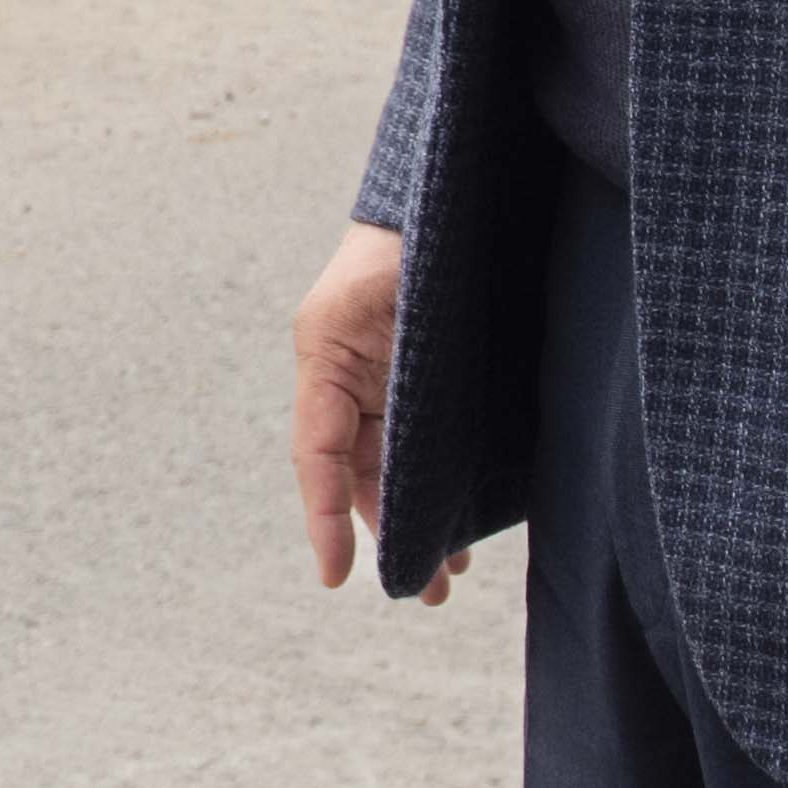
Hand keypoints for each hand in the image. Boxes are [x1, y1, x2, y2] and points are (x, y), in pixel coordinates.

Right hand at [292, 223, 445, 600]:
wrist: (448, 197)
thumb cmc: (411, 238)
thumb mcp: (376, 305)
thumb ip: (381, 370)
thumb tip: (399, 457)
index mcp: (326, 359)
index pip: (318, 453)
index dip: (325, 516)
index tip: (337, 576)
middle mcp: (353, 380)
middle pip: (363, 474)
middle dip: (391, 534)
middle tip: (427, 590)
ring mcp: (392, 383)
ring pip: (398, 468)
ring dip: (419, 519)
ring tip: (450, 574)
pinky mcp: (432, 383)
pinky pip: (429, 446)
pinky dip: (443, 486)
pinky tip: (468, 522)